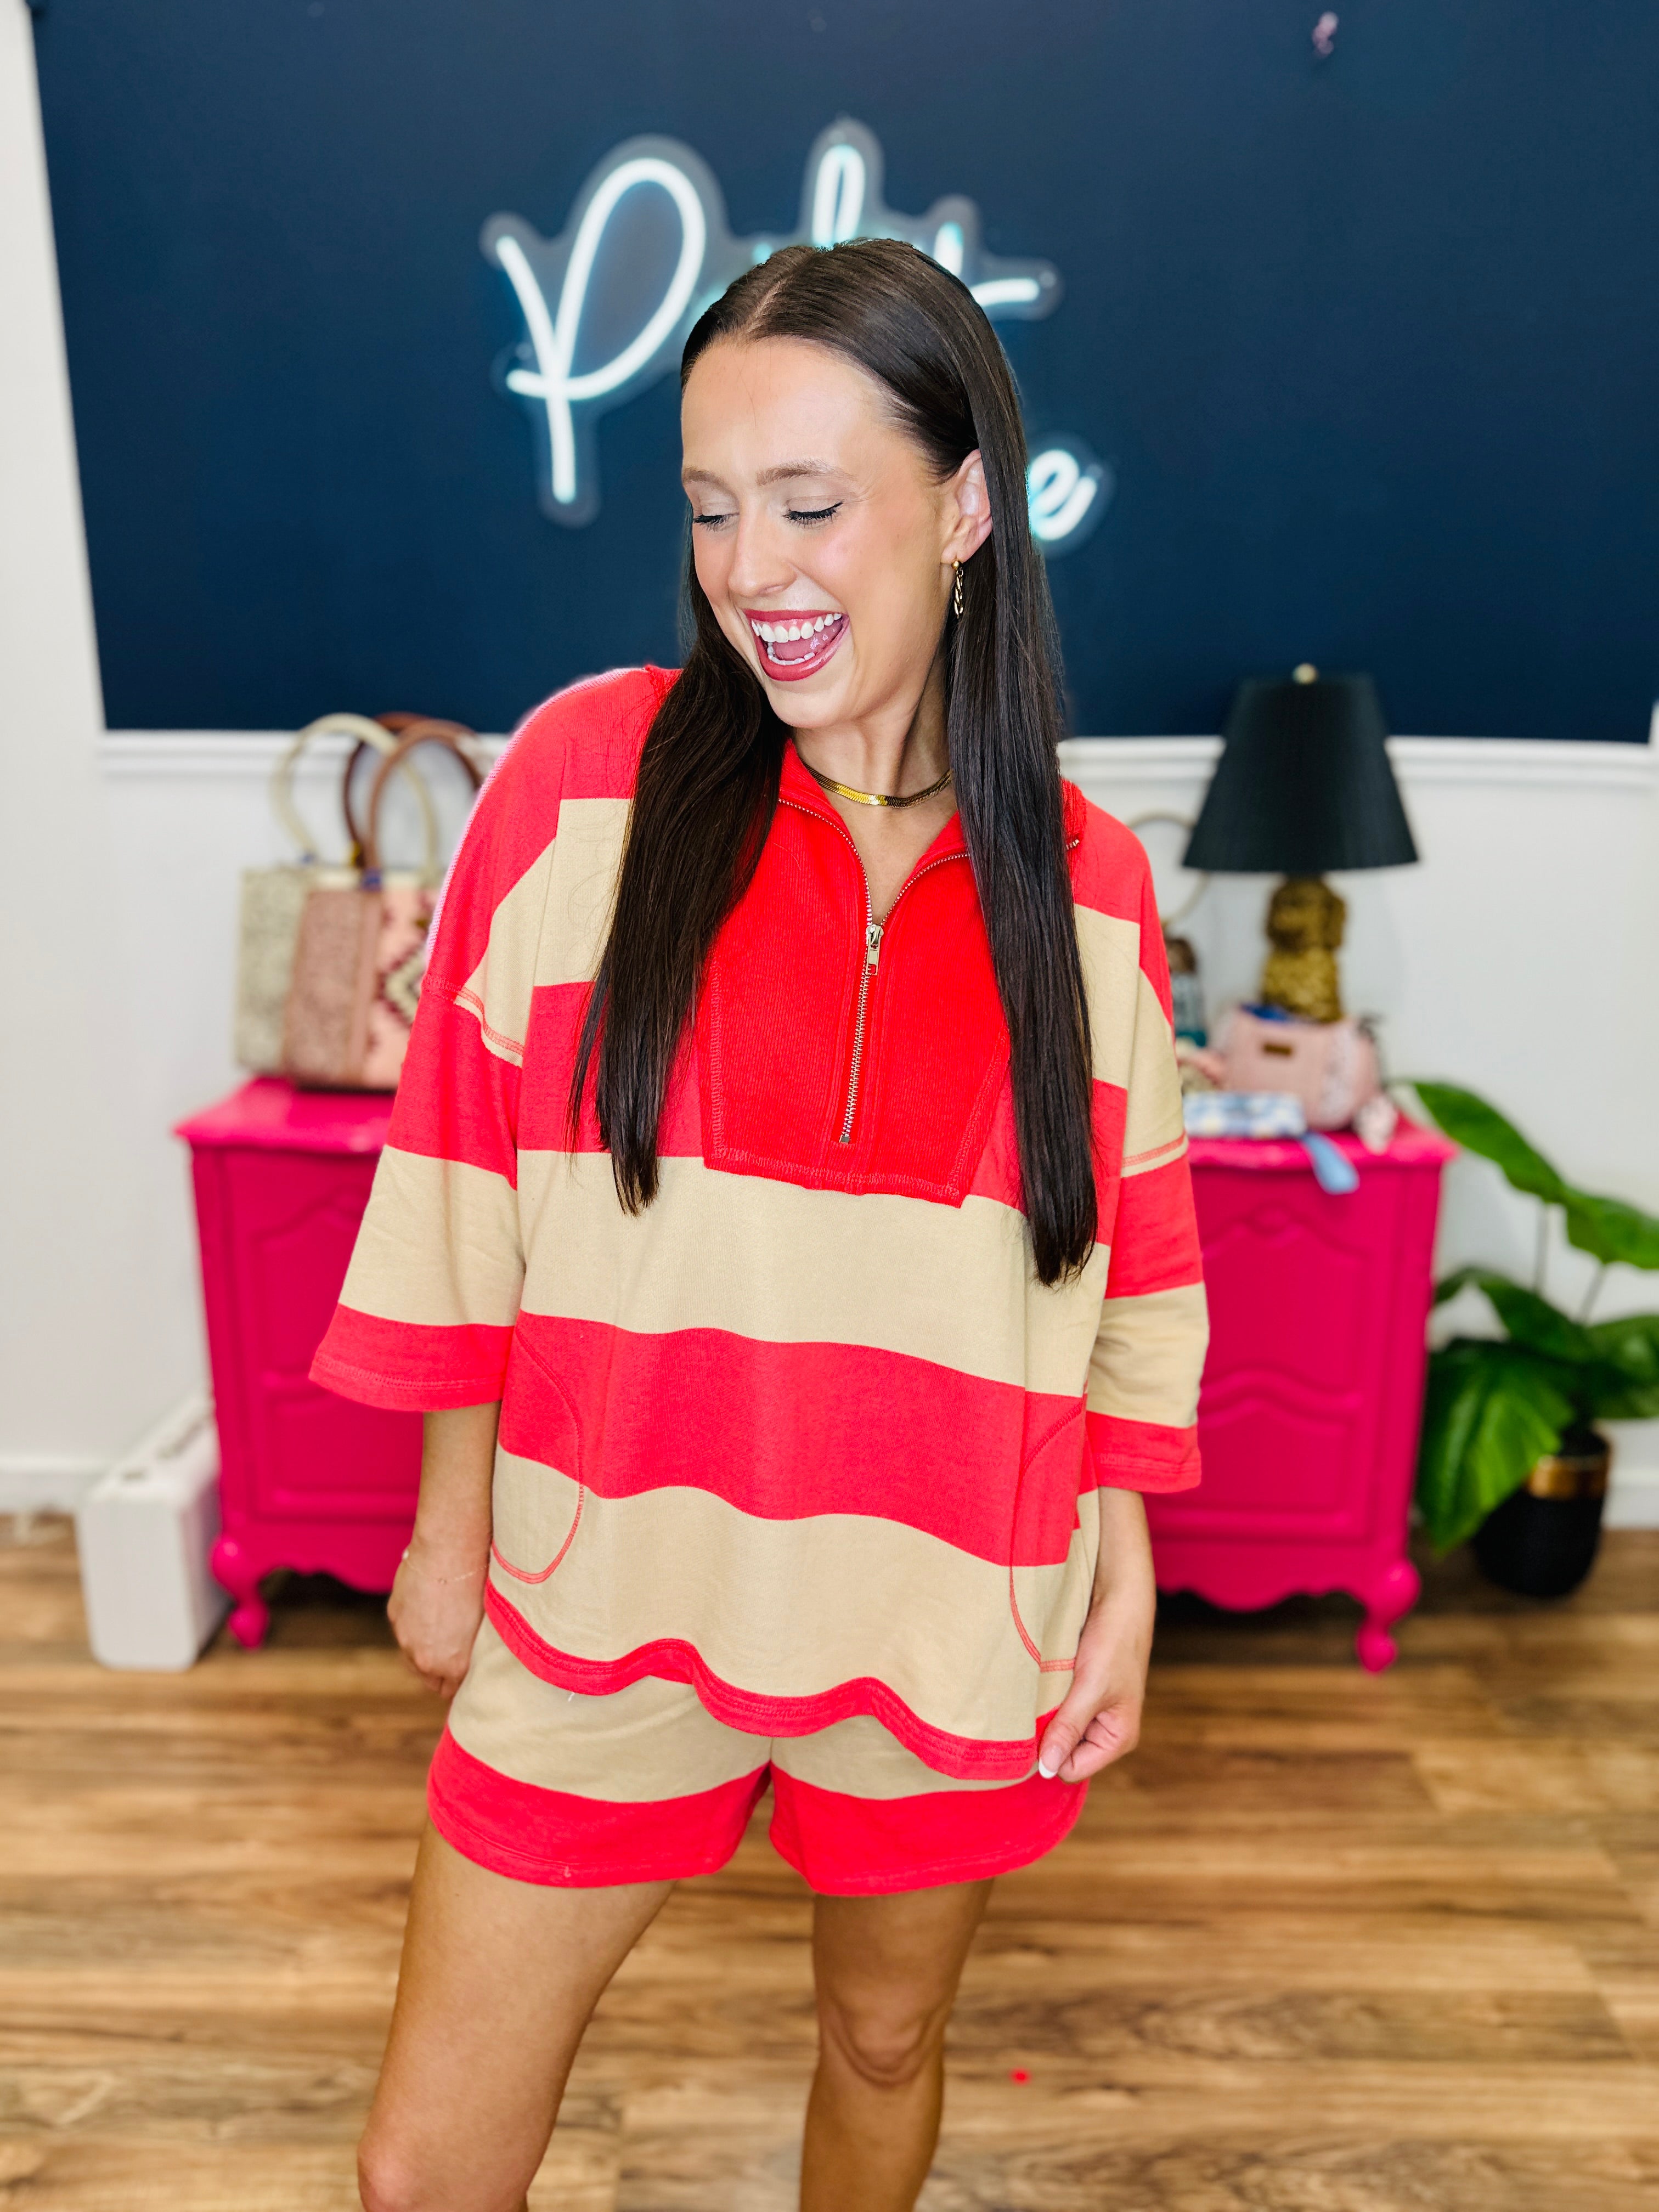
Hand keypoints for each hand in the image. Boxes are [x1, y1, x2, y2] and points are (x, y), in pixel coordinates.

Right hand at [387, 1535, 487, 1697]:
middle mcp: (426, 1660)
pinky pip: (405, 1633)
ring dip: (425, 1651)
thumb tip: (474, 1659)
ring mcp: (406, 1639)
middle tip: (455, 1653)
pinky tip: (429, 1610)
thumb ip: (475, 1652)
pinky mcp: (395, 1617)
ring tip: (442, 1632)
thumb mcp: (485, 1627)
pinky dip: (414, 1628)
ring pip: (414, 1659)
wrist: (450, 1553)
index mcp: (455, 1666)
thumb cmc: (478, 1586)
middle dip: (442, 1672)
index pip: (453, 1692)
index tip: (467, 1672)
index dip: (461, 1682)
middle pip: (431, 1680)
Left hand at [1036, 1490, 1155, 1783]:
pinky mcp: (1079, 1690)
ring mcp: (1092, 1710)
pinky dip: (1045, 1698)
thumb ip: (1068, 1729)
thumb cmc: (1114, 1642)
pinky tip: (1041, 1681)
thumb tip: (1046, 1769)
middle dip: (1045, 1734)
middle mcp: (1105, 1730)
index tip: (1030, 1729)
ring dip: (1043, 1714)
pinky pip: (1055, 1707)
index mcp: (1117, 1738)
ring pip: (1055, 1729)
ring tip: (1039, 1690)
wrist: (1119, 1596)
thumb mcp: (1090, 1689)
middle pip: (1062, 1752)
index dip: (1049, 1754)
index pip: (1070, 1769)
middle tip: (1032, 1706)